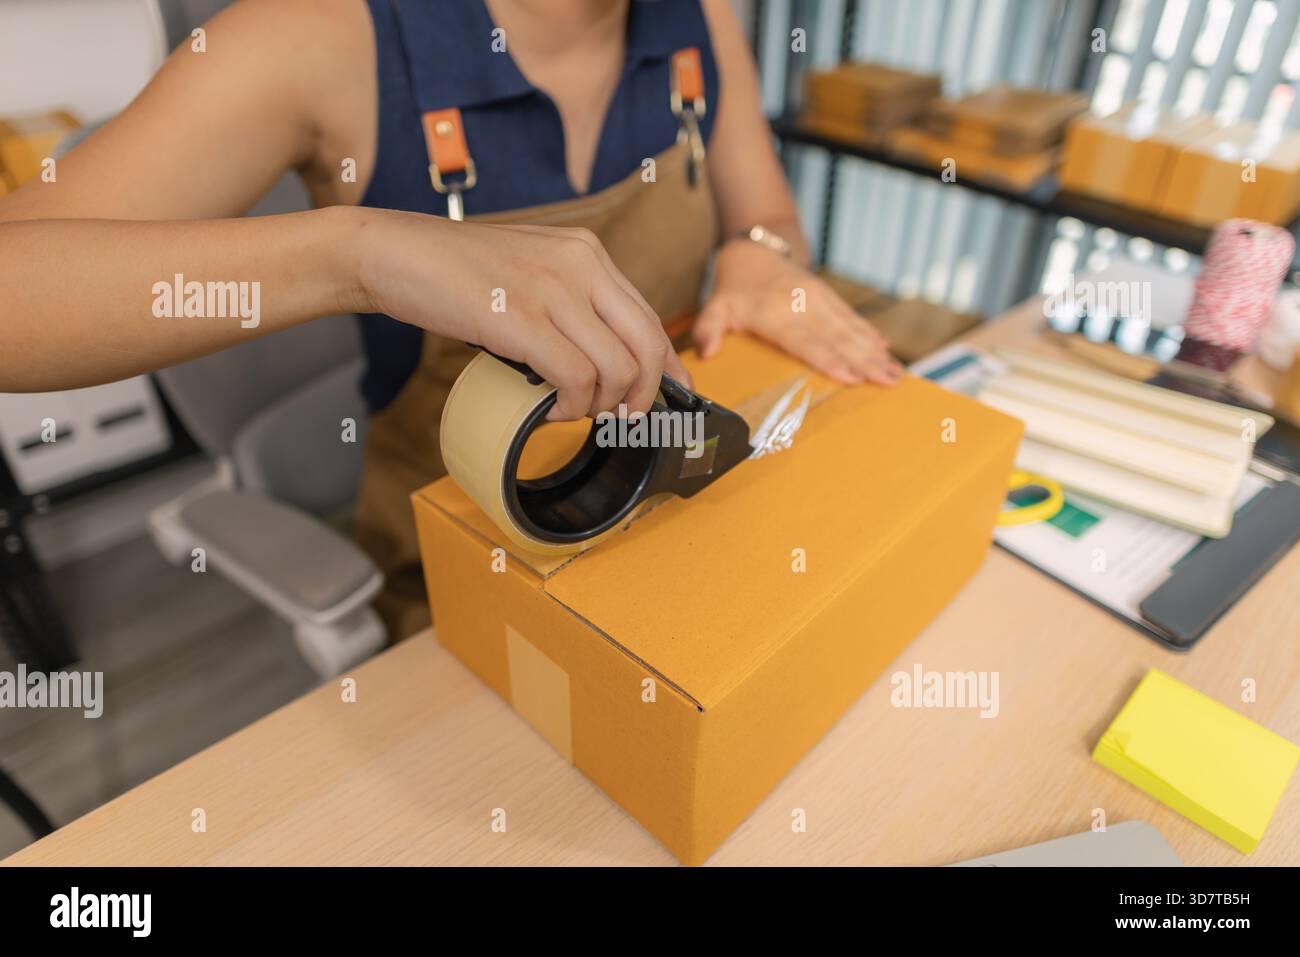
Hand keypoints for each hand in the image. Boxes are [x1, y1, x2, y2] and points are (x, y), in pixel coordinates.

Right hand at [355, 209, 689, 419]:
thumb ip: (569, 302)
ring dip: (599, 407)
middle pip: (647, 346)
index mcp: (586, 252)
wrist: (393, 252)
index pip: (649, 317)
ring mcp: (553, 290)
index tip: (676, 394)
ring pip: (617, 369)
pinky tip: (549, 409)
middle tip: (620, 419)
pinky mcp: (523, 320)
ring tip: (570, 411)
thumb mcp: (529, 272)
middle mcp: (580, 265)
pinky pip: (576, 380)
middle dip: (643, 396)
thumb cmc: (454, 271)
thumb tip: (600, 358)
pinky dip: (570, 407)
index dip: (667, 366)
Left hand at [693, 239, 903, 385]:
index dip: (829, 360)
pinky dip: (868, 334)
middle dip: (866, 361)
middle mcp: (801, 306)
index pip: (805, 341)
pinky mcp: (828, 297)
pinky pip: (851, 318)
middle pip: (837, 339)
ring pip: (850, 329)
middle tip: (889, 381)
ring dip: (874, 352)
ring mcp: (818, 299)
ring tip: (895, 372)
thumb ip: (709, 329)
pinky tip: (885, 349)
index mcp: (775, 313)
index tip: (851, 376)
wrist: (755, 250)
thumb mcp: (715, 306)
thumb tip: (705, 353)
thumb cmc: (734, 287)